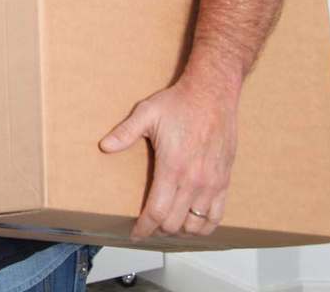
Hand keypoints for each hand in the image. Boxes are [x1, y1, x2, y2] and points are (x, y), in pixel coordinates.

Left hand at [100, 72, 239, 238]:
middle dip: (158, 229)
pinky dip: (204, 225)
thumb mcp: (146, 113)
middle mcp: (195, 180)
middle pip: (174, 223)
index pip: (156, 211)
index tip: (135, 233)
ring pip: (196, 224)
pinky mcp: (224, 180)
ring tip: (167, 224)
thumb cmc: (179, 103)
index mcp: (173, 167)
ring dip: (180, 229)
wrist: (213, 94)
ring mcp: (212, 183)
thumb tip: (104, 146)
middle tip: (146, 225)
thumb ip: (124, 132)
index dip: (144, 227)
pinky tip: (192, 222)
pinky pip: (217, 215)